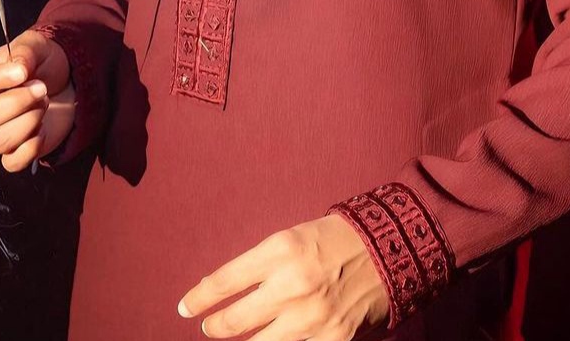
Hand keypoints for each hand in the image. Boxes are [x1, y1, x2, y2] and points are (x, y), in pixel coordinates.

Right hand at [0, 29, 75, 171]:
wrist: (62, 84)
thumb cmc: (39, 63)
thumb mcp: (34, 46)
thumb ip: (24, 52)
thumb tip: (19, 67)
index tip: (23, 72)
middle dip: (18, 103)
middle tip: (41, 88)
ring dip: (30, 121)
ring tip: (43, 103)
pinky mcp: (10, 154)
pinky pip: (12, 162)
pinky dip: (32, 147)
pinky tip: (42, 128)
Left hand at [177, 214, 389, 339]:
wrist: (384, 250)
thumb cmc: (329, 240)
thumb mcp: (289, 239)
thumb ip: (259, 265)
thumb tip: (227, 293)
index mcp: (278, 251)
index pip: (223, 282)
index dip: (198, 299)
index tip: (184, 308)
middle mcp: (291, 285)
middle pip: (234, 321)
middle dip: (214, 327)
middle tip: (208, 326)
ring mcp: (311, 317)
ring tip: (235, 336)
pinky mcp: (330, 340)